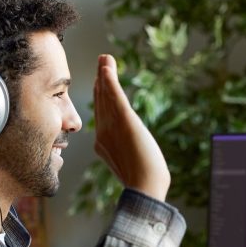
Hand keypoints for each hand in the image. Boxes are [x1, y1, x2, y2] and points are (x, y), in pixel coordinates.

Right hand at [92, 54, 169, 200]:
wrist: (144, 189)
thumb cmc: (145, 184)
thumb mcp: (133, 165)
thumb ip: (129, 155)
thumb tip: (136, 156)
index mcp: (102, 143)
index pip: (101, 114)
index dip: (100, 95)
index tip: (100, 80)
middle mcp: (103, 133)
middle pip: (101, 101)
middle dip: (101, 80)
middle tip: (102, 62)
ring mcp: (112, 127)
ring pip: (106, 95)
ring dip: (105, 74)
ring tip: (105, 57)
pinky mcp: (125, 121)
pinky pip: (114, 97)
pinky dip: (110, 81)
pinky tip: (106, 67)